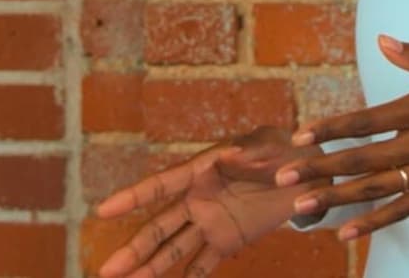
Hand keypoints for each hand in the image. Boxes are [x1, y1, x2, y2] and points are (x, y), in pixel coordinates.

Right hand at [94, 127, 325, 277]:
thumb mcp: (271, 144)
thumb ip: (251, 151)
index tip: (103, 210)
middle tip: (108, 271)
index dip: (132, 197)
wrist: (305, 174)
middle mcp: (196, 199)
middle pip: (159, 227)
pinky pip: (204, 262)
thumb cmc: (283, 150)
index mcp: (200, 170)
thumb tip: (230, 153)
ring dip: (152, 268)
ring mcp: (209, 222)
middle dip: (134, 249)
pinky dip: (191, 276)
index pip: (160, 185)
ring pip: (174, 249)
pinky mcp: (227, 240)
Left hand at [274, 35, 408, 240]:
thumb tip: (382, 41)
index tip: (301, 136)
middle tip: (284, 176)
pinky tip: (345, 232)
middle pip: (361, 158)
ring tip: (301, 207)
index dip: (331, 129)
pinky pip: (402, 211)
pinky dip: (372, 222)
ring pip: (375, 188)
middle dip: (319, 168)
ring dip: (336, 198)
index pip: (367, 120)